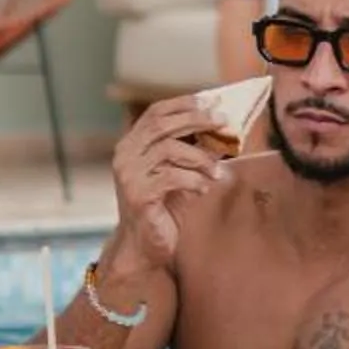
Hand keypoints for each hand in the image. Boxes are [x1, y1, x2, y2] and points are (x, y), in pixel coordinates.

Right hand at [110, 95, 225, 261]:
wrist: (147, 246)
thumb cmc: (166, 207)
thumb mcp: (181, 172)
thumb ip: (193, 150)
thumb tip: (223, 127)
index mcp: (132, 144)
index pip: (155, 112)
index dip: (184, 104)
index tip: (212, 102)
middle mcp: (125, 155)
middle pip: (161, 125)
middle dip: (196, 120)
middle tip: (224, 123)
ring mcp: (129, 175)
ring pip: (168, 149)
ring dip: (200, 157)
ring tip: (218, 171)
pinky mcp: (138, 195)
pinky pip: (172, 177)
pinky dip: (194, 180)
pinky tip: (204, 190)